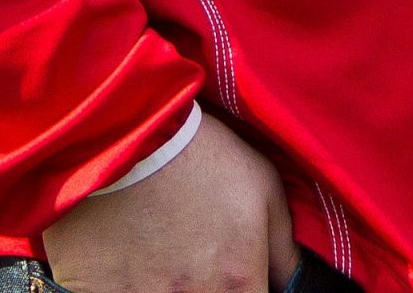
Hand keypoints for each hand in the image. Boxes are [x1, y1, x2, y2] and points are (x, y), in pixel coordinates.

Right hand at [43, 112, 296, 292]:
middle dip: (205, 287)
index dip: (246, 289)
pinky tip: (127, 253)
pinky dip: (125, 282)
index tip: (240, 276)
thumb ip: (282, 251)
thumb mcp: (265, 190)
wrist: (126, 134)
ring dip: (164, 284)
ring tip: (161, 250)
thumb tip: (287, 284)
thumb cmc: (201, 156)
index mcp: (236, 284)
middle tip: (195, 255)